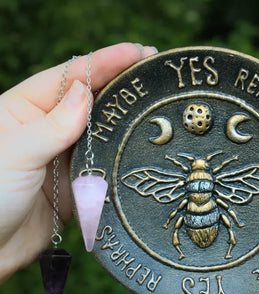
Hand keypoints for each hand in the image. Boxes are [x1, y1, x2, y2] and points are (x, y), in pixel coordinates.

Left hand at [0, 43, 156, 282]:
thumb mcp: (15, 154)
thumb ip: (52, 126)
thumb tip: (86, 91)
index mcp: (23, 110)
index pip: (70, 78)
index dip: (106, 62)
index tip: (139, 53)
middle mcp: (45, 130)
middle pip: (90, 101)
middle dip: (120, 86)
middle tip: (153, 75)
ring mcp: (62, 157)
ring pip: (99, 134)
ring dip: (123, 123)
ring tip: (152, 108)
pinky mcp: (74, 185)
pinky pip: (101, 166)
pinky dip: (118, 160)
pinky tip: (137, 150)